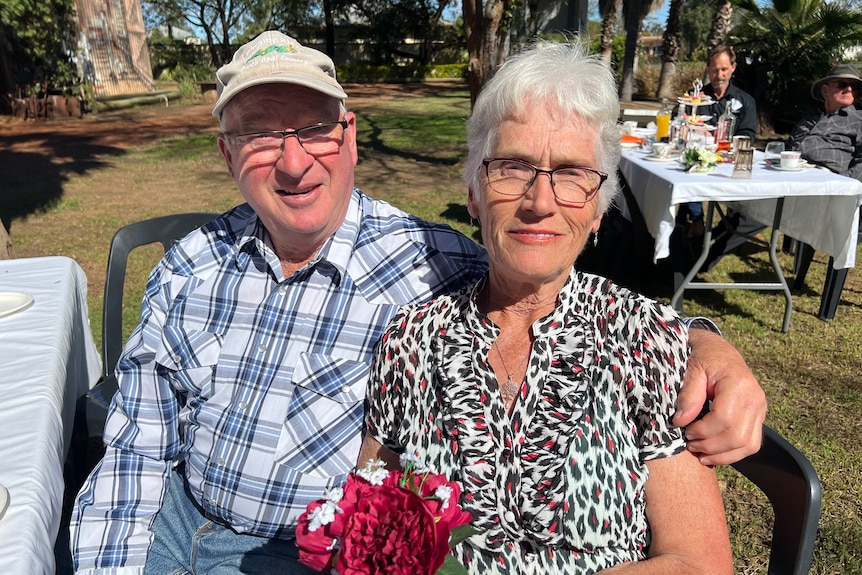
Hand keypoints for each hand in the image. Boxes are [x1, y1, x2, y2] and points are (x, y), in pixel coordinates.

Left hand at [674, 328, 766, 465]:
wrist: (719, 350)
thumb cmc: (703, 357)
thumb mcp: (692, 369)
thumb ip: (688, 395)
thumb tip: (681, 421)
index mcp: (739, 384)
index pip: (724, 418)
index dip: (702, 431)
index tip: (685, 431)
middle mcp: (755, 398)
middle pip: (737, 436)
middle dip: (711, 446)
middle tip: (690, 444)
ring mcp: (760, 409)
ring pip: (748, 445)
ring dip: (722, 455)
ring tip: (700, 453)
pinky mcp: (758, 416)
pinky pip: (751, 443)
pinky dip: (733, 453)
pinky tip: (713, 454)